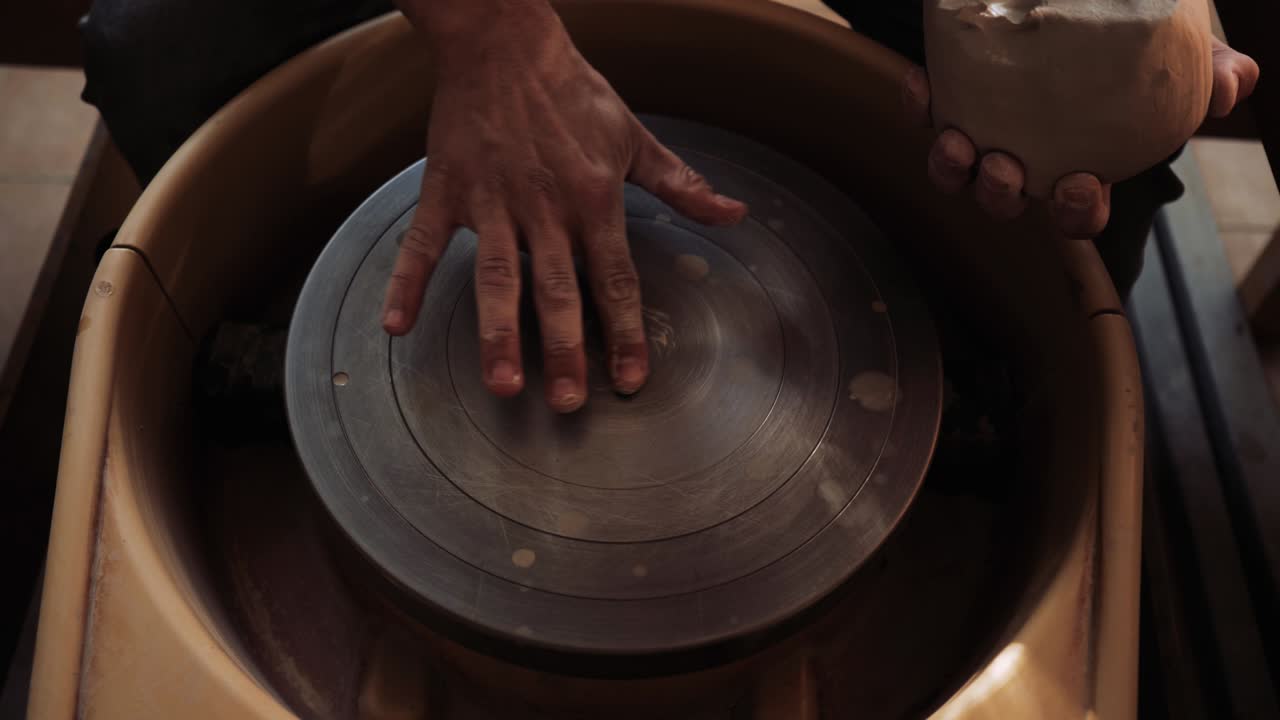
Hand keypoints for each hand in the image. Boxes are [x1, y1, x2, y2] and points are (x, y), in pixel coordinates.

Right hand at [382, 3, 746, 412]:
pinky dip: (405, 281)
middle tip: (570, 403)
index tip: (630, 380)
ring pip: (496, 277)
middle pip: (557, 290)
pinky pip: (420, 242)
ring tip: (503, 383)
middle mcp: (543, 207)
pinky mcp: (446, 189)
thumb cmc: (573, 93)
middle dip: (565, 349)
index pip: (615, 278)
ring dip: (499, 332)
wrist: (504, 44)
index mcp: (593, 197)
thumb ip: (682, 185)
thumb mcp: (635, 137)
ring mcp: (490, 201)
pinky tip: (396, 325)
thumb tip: (734, 215)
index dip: (625, 332)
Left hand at [902, 36, 1258, 237]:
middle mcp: (1025, 162)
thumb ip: (1209, 72)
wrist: (1080, 13)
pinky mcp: (948, 104)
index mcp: (1078, 168)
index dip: (1075, 212)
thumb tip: (1232, 86)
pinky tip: (922, 82)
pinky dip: (920, 103)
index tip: (1079, 183)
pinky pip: (926, 114)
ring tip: (955, 140)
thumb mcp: (1176, 57)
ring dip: (950, 166)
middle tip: (1005, 168)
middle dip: (1001, 195)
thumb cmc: (1130, 47)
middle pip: (1004, 202)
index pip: (1076, 214)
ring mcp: (982, 137)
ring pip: (957, 174)